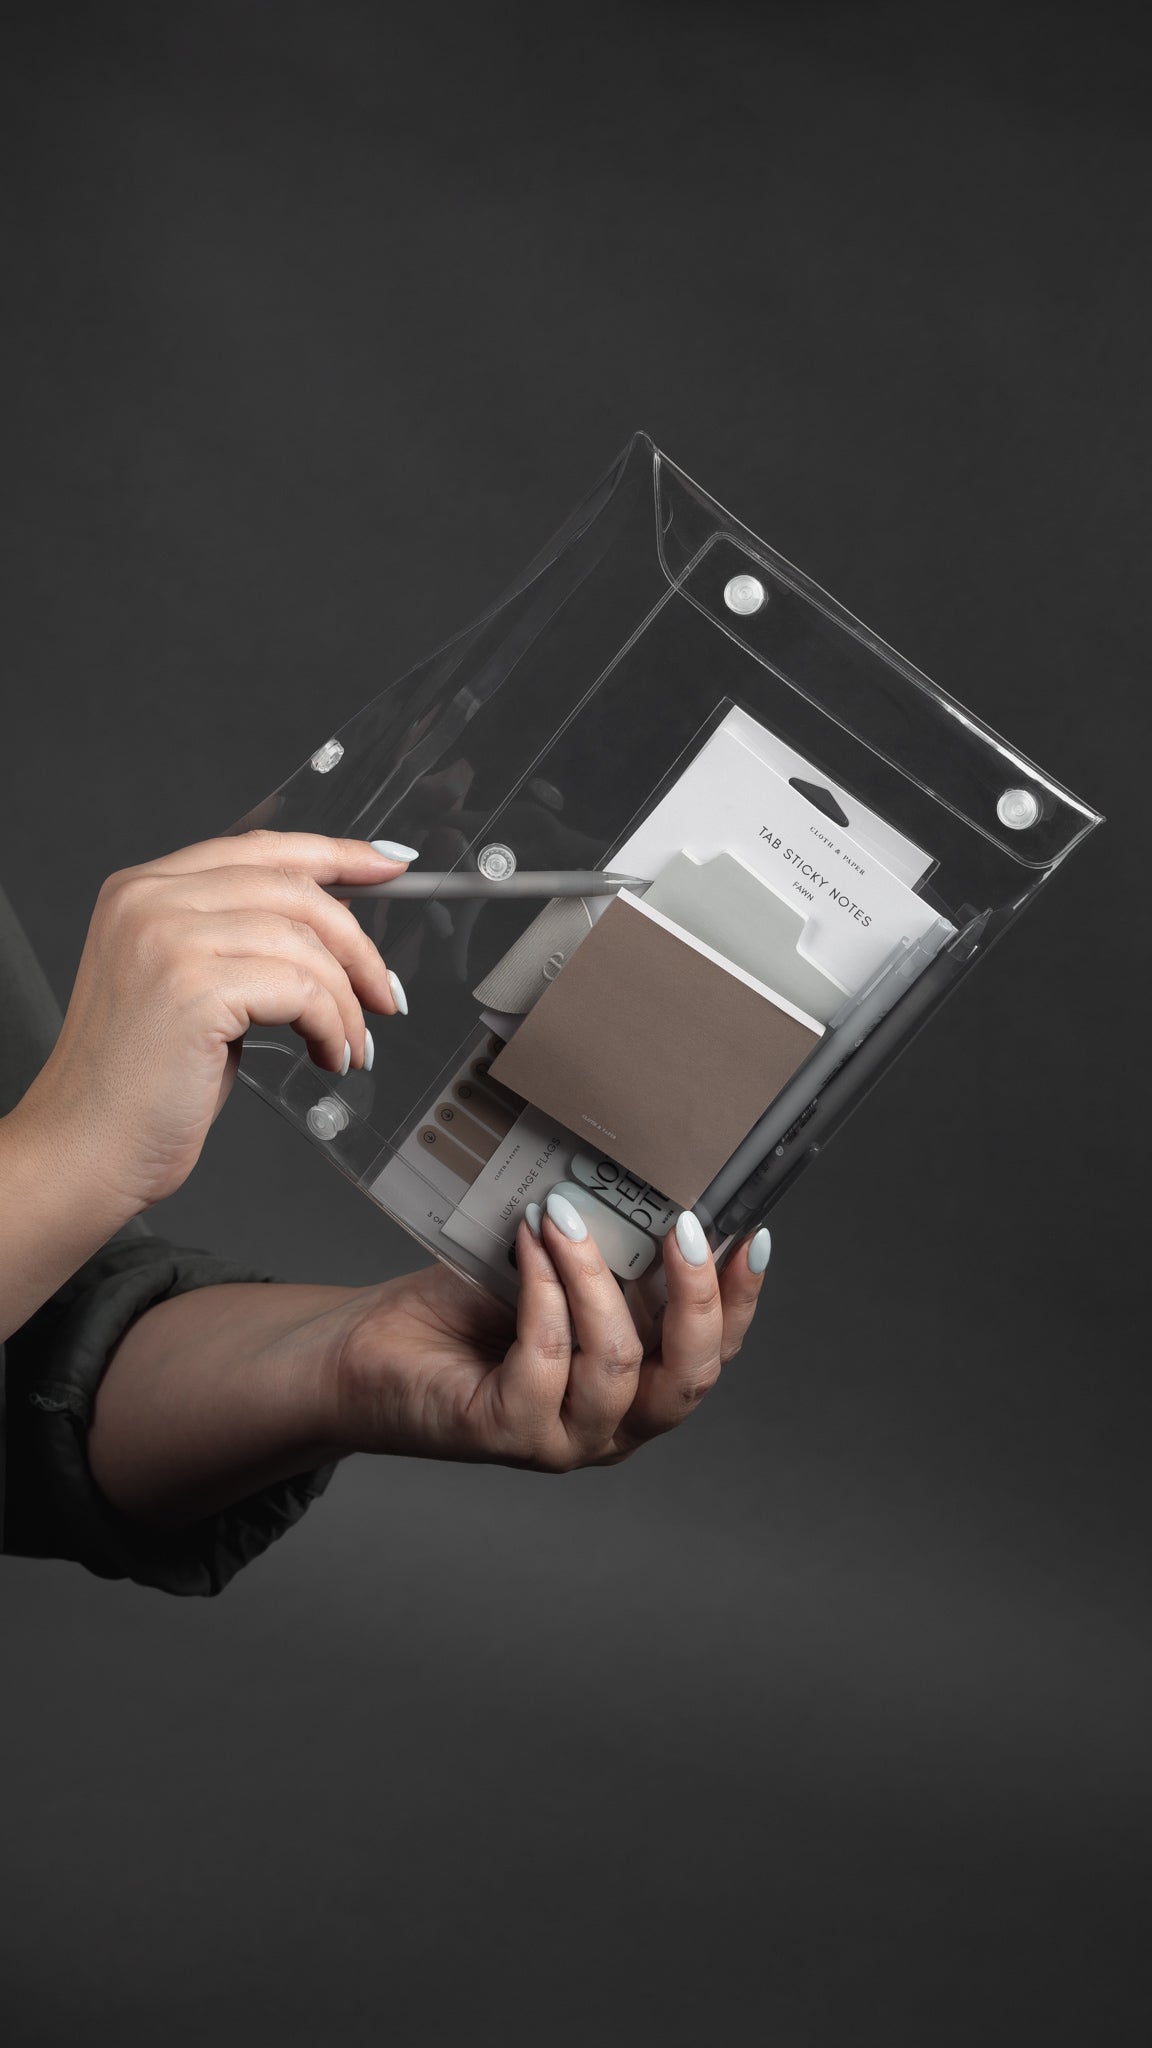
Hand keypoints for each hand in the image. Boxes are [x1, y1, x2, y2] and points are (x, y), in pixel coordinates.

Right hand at [12, 828, 414, 1216]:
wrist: (82, 1150)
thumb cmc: (135, 1088)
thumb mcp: (191, 989)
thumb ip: (243, 944)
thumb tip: (329, 928)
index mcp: (143, 890)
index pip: (258, 849)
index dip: (334, 853)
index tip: (389, 865)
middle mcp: (150, 901)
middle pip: (293, 889)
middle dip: (357, 944)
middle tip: (384, 993)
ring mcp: (168, 939)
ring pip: (305, 943)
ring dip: (346, 1001)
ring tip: (348, 1045)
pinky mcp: (193, 988)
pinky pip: (302, 990)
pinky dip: (332, 1027)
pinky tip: (328, 1057)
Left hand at [327, 1207, 772, 1471]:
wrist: (365, 1352)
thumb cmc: (461, 1310)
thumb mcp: (553, 1273)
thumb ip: (607, 1257)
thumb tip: (652, 1192)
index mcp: (637, 1390)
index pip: (712, 1354)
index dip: (740, 1300)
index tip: (752, 1234)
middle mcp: (612, 1427)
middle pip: (689, 1377)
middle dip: (694, 1296)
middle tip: (680, 1225)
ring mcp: (563, 1440)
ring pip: (616, 1365)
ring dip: (595, 1277)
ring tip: (565, 1213)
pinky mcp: (508, 1435)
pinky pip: (547, 1359)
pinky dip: (543, 1292)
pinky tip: (527, 1244)